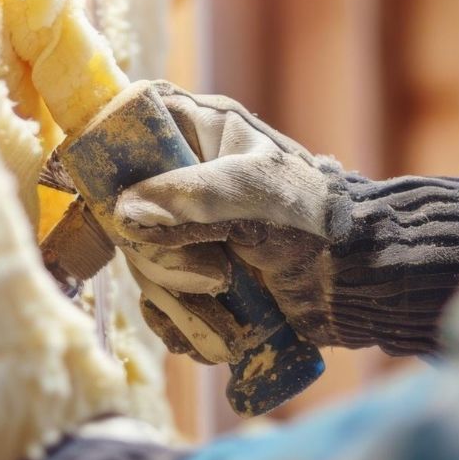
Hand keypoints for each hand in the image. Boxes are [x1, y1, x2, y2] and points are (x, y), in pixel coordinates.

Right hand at [110, 81, 458, 360]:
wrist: (361, 281)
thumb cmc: (317, 220)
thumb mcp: (258, 194)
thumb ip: (191, 199)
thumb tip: (124, 215)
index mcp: (199, 132)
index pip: (126, 124)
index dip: (101, 156)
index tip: (98, 198)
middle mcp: (184, 178)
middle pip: (125, 214)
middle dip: (163, 258)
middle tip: (213, 275)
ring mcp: (188, 231)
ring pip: (142, 266)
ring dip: (180, 299)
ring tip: (230, 309)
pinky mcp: (196, 279)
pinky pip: (160, 305)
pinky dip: (183, 326)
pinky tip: (218, 334)